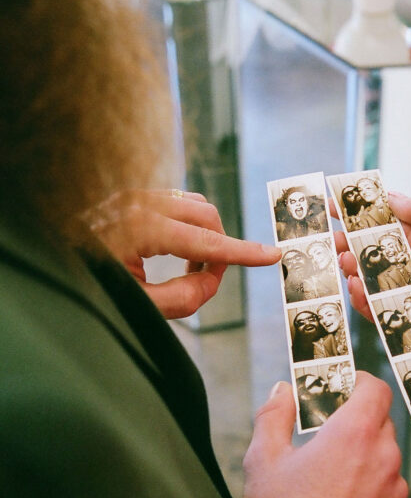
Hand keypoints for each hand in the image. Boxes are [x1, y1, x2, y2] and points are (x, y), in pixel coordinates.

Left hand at [87, 189, 280, 318]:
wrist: (52, 265)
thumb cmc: (86, 285)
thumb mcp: (134, 303)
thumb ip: (180, 298)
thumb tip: (211, 280)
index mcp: (139, 227)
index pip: (205, 241)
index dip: (242, 253)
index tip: (272, 255)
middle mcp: (138, 201)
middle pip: (206, 216)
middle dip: (219, 247)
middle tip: (205, 281)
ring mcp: (133, 194)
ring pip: (194, 206)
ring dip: (204, 235)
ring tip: (187, 268)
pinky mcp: (131, 195)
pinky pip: (176, 204)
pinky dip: (188, 227)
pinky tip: (173, 252)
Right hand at [242, 373, 408, 497]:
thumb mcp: (263, 460)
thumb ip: (274, 416)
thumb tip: (282, 391)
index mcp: (355, 433)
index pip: (376, 389)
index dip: (360, 383)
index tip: (343, 388)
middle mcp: (384, 457)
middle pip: (381, 423)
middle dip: (358, 421)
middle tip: (328, 432)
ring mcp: (394, 491)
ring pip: (384, 459)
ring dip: (365, 457)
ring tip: (330, 476)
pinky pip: (387, 491)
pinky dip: (370, 488)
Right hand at [335, 194, 410, 341]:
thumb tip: (388, 196)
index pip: (379, 223)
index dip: (355, 215)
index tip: (332, 207)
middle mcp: (408, 261)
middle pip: (366, 251)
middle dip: (346, 244)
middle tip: (332, 240)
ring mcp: (405, 286)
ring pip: (366, 278)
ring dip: (351, 269)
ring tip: (346, 261)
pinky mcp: (406, 311)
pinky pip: (375, 307)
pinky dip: (361, 298)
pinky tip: (356, 286)